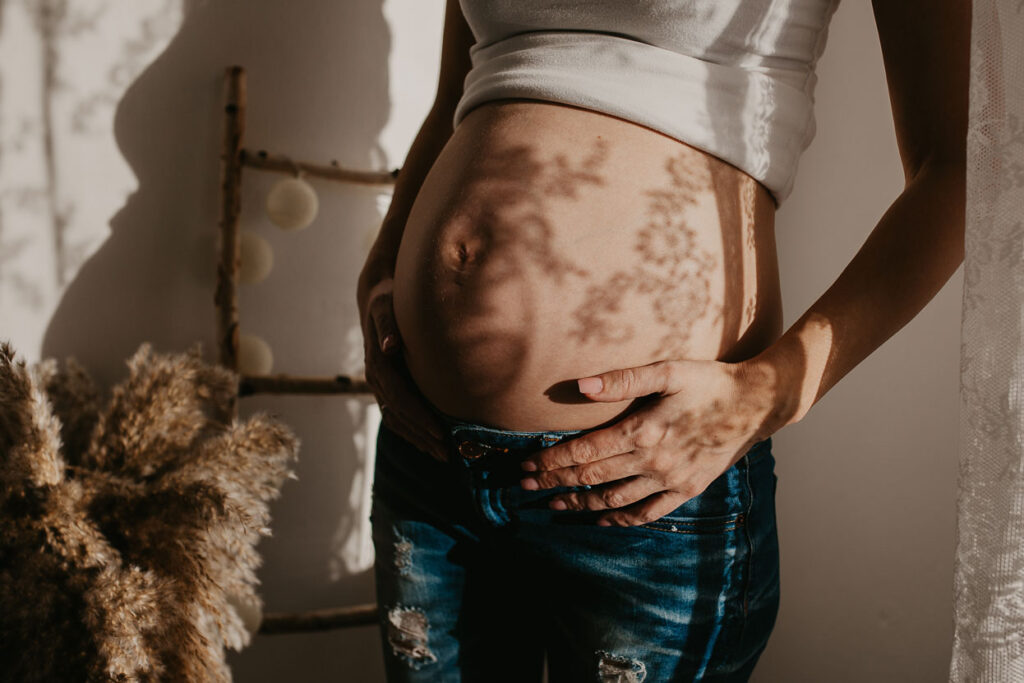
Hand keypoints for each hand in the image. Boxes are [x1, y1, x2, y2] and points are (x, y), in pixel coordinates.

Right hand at [358, 273, 448, 461]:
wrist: (376, 299)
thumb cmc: (386, 301)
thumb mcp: (385, 307)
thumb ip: (388, 325)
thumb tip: (389, 346)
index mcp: (377, 364)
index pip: (398, 398)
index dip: (419, 417)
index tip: (440, 432)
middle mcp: (375, 379)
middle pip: (398, 416)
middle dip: (422, 435)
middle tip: (448, 453)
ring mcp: (379, 385)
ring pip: (396, 421)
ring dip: (418, 439)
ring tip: (443, 455)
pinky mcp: (386, 387)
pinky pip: (396, 416)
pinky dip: (413, 432)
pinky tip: (431, 442)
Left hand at [518, 358, 781, 525]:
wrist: (757, 403)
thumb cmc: (710, 381)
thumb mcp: (668, 371)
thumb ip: (622, 379)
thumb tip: (580, 385)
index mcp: (643, 431)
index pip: (585, 453)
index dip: (552, 461)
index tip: (526, 466)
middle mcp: (653, 462)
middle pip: (592, 478)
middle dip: (555, 482)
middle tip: (524, 486)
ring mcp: (670, 481)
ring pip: (614, 500)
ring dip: (580, 504)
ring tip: (553, 505)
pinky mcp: (686, 491)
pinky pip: (647, 513)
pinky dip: (620, 519)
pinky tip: (600, 519)